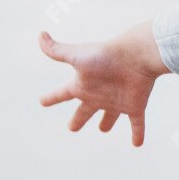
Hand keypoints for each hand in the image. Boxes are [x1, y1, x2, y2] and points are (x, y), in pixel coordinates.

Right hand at [37, 20, 169, 146]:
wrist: (136, 56)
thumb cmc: (106, 56)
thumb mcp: (77, 55)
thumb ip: (56, 50)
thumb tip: (40, 35)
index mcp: (83, 85)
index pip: (62, 94)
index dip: (51, 99)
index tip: (42, 102)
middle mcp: (98, 95)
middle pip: (85, 111)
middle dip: (78, 119)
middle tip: (72, 127)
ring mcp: (117, 102)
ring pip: (110, 117)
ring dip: (107, 123)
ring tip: (104, 129)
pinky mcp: (135, 106)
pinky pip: (137, 124)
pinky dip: (138, 134)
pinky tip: (137, 144)